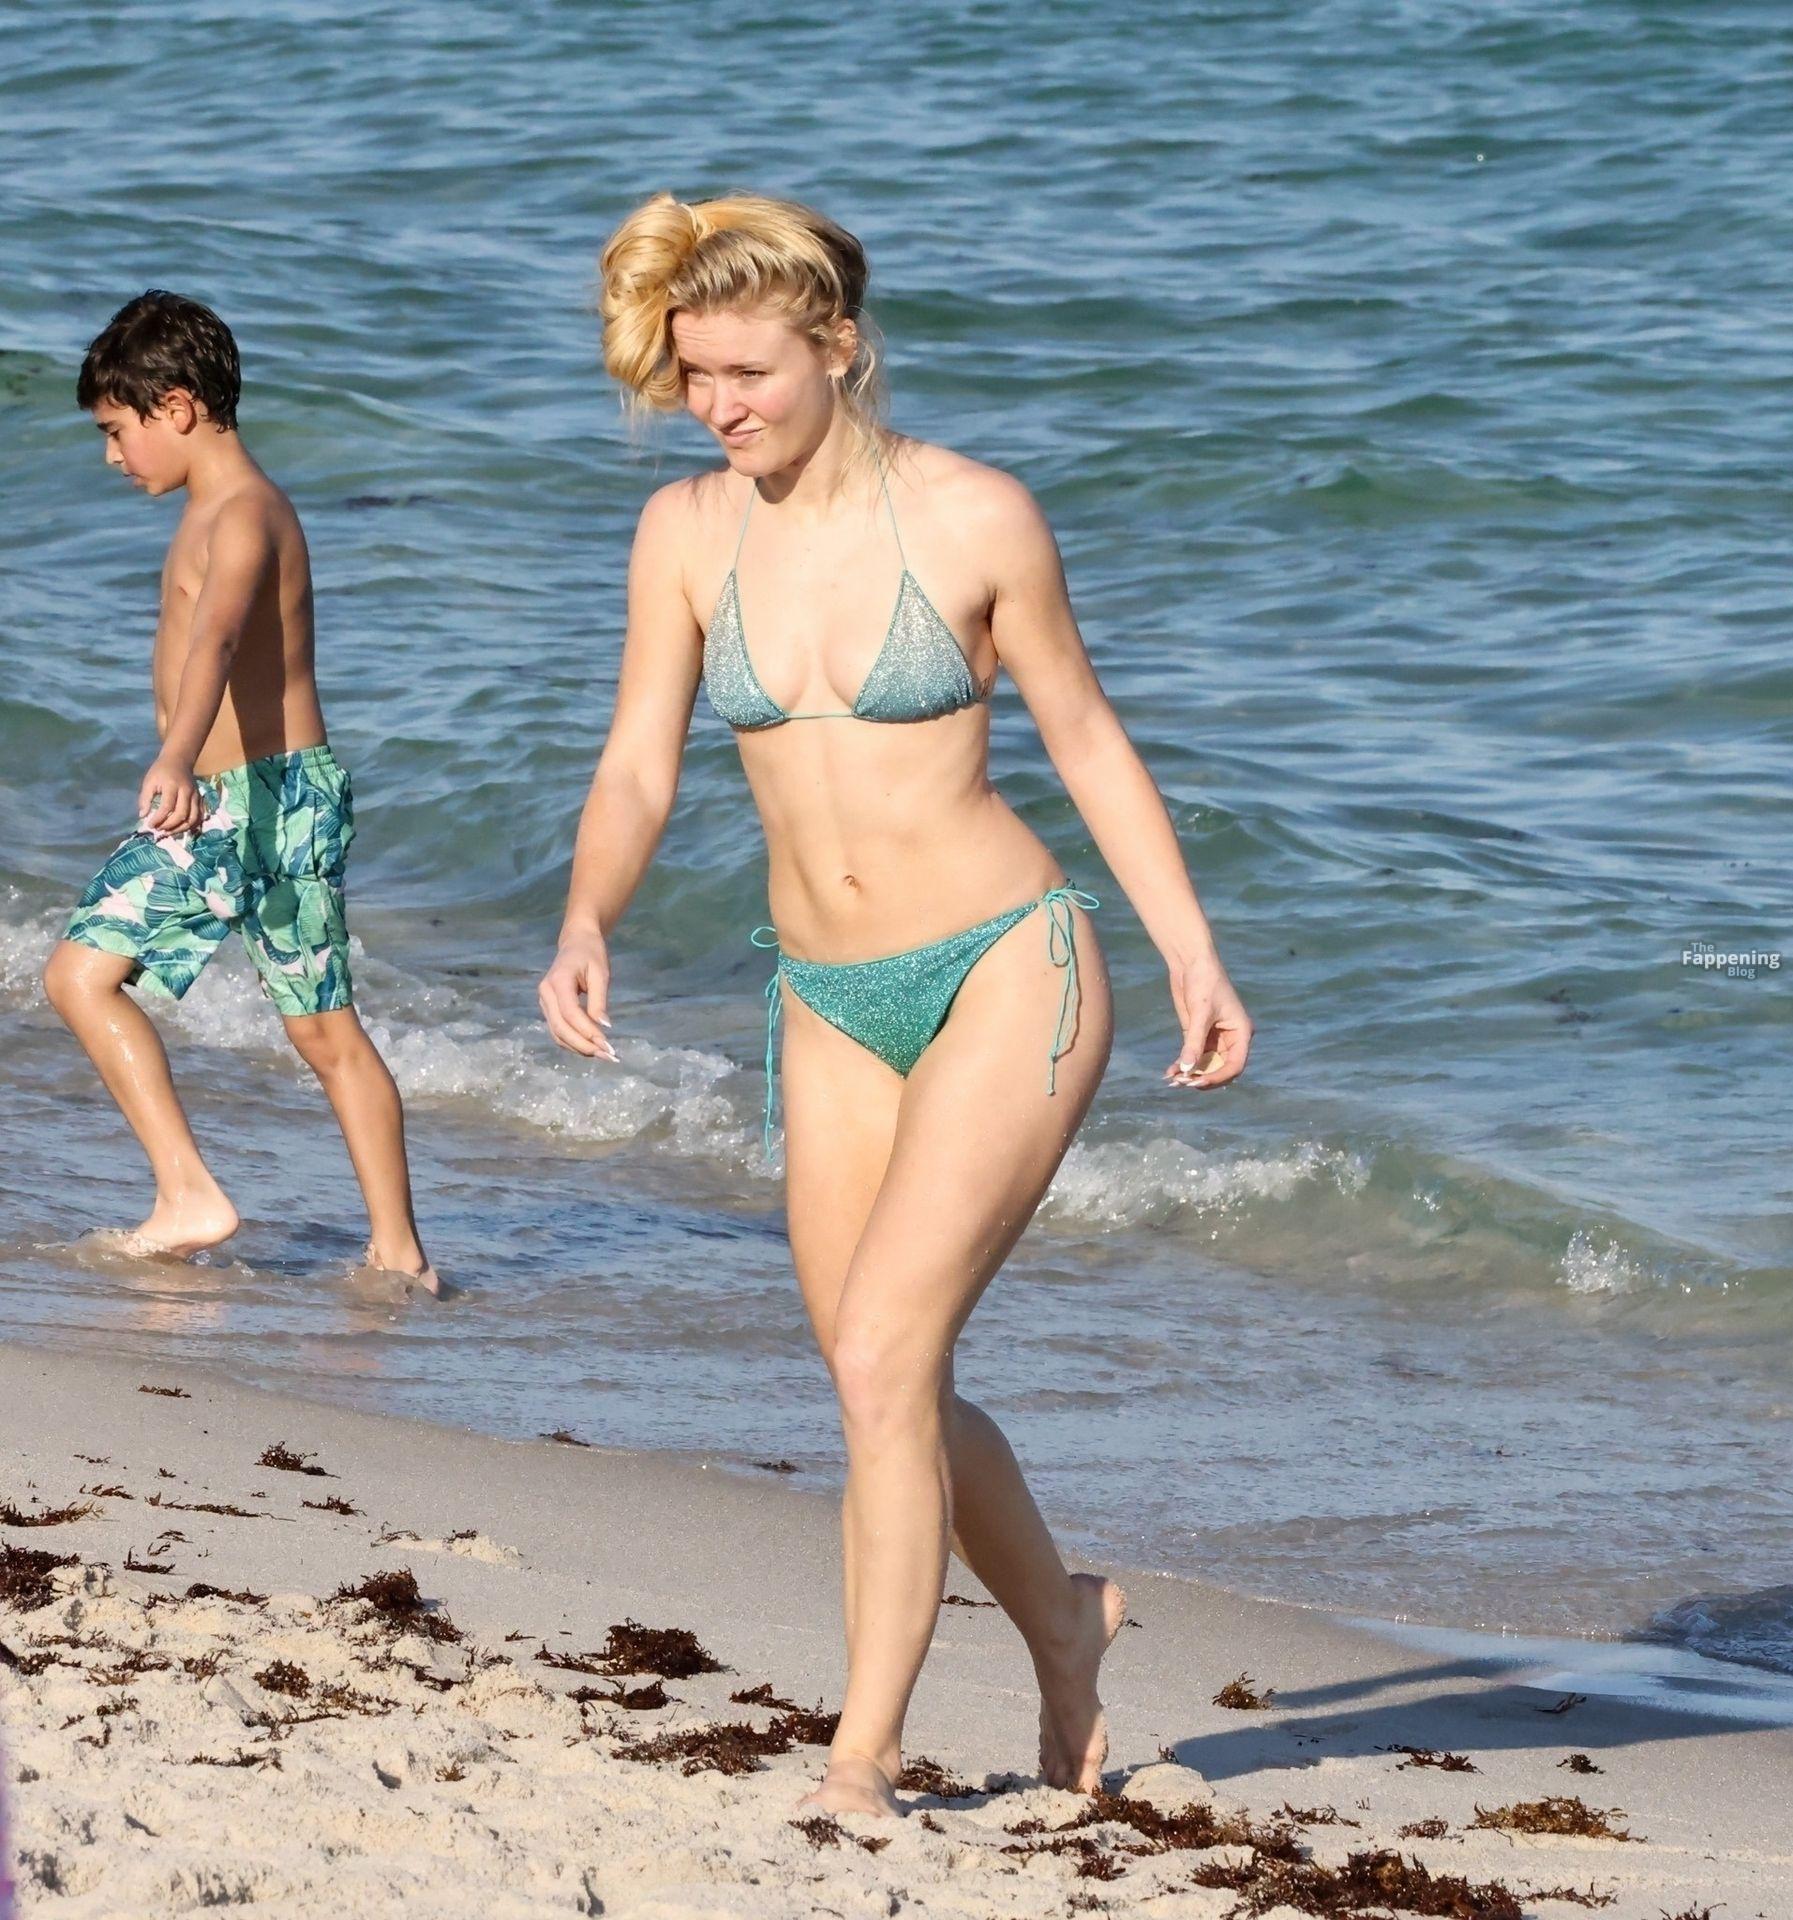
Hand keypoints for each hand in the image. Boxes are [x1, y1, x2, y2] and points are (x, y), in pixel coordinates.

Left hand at [137, 754, 203, 835]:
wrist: (179, 760)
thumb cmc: (161, 771)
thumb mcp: (149, 781)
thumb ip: (145, 798)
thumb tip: (143, 816)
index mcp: (173, 785)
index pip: (167, 807)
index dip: (158, 819)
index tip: (150, 825)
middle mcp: (187, 791)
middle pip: (182, 814)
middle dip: (169, 826)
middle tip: (158, 829)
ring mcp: (196, 796)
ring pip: (192, 818)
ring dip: (180, 828)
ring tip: (168, 832)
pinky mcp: (200, 800)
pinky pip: (199, 817)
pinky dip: (191, 825)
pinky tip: (180, 828)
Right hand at [538, 930, 618, 1060]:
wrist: (576, 942)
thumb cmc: (591, 954)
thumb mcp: (600, 974)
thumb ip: (599, 1000)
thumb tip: (604, 1028)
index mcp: (558, 981)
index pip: (570, 1013)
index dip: (587, 1031)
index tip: (607, 1045)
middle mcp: (545, 994)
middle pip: (560, 1028)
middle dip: (583, 1045)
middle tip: (608, 1055)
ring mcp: (544, 1002)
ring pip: (557, 1033)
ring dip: (578, 1048)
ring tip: (603, 1055)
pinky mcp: (548, 1009)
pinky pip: (558, 1031)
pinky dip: (573, 1043)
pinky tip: (591, 1048)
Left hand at [1164, 952, 1252, 1090]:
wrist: (1190, 962)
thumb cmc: (1203, 982)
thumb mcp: (1199, 1013)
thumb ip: (1193, 1042)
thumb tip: (1186, 1070)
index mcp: (1241, 1032)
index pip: (1235, 1065)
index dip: (1218, 1077)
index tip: (1198, 1082)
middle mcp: (1231, 1038)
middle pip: (1220, 1068)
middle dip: (1202, 1078)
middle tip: (1181, 1084)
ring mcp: (1214, 1038)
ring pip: (1205, 1065)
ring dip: (1190, 1074)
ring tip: (1172, 1080)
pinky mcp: (1198, 1034)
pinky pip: (1193, 1056)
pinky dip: (1182, 1065)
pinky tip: (1169, 1072)